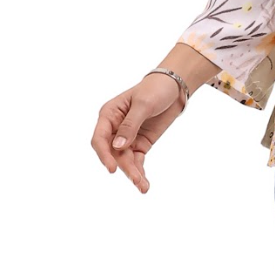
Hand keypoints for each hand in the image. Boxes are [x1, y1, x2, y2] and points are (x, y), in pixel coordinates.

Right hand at [91, 73, 185, 192]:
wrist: (174, 88)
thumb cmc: (155, 89)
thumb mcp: (143, 104)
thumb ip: (130, 125)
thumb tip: (117, 146)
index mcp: (109, 115)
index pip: (100, 139)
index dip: (104, 155)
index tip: (112, 169)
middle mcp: (115, 128)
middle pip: (113, 153)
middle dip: (124, 167)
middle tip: (136, 180)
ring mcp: (127, 137)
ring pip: (125, 160)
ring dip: (133, 173)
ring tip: (143, 187)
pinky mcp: (140, 143)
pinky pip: (137, 161)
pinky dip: (140, 171)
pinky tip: (144, 184)